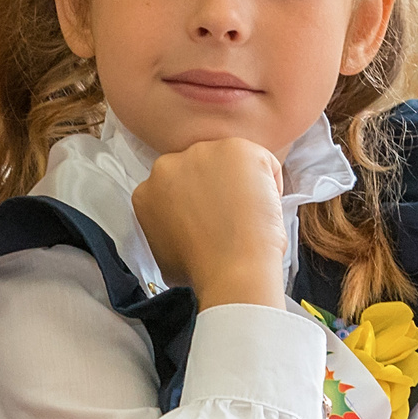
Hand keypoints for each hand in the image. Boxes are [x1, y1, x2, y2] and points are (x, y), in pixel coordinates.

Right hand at [130, 137, 286, 306]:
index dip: (196, 203)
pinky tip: (263, 210)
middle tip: (230, 217)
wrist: (230, 270)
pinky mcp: (237, 148)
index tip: (208, 220)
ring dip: (241, 184)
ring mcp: (203, 152)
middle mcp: (168, 164)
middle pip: (199, 169)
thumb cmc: (202, 270)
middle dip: (215, 188)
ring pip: (230, 163)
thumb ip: (167, 230)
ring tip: (248, 216)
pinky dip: (269, 184)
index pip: (175, 187)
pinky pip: (262, 163)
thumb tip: (181, 232)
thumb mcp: (163, 254)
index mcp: (147, 191)